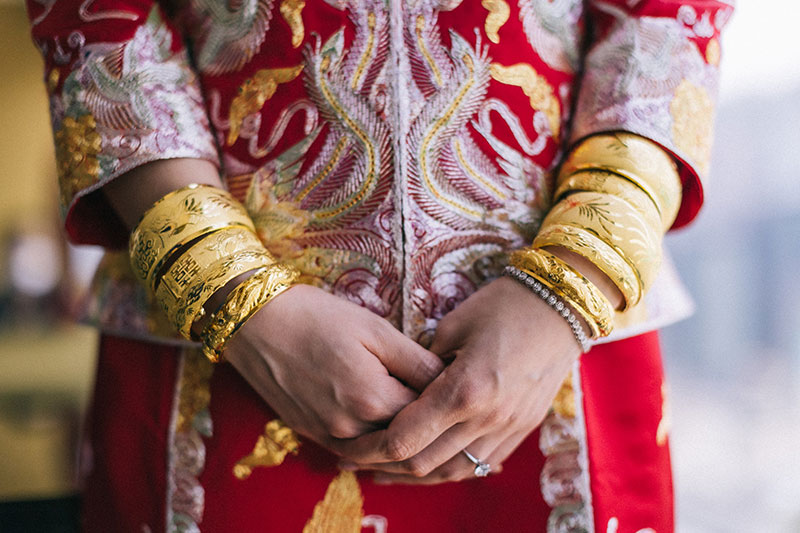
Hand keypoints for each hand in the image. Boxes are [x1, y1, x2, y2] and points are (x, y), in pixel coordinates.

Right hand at [224, 284, 443, 450]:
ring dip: (400, 433)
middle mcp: (352, 428)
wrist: (255, 322)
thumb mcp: (374, 329)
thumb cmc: (316, 316)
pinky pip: (352, 451)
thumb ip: (416, 360)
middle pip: (405, 437)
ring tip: (410, 404)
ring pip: (380, 450)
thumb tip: (450, 379)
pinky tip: (381, 421)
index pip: (427, 413)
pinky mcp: (311, 434)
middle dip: (424, 419)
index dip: (442, 397)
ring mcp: (328, 435)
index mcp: (373, 399)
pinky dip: (371, 442)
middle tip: (434, 393)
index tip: (451, 379)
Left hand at [337, 276, 579, 483]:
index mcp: (464, 389)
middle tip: (357, 458)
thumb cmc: (502, 305)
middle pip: (425, 463)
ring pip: (453, 471)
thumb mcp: (451, 325)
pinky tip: (428, 462)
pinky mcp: (521, 429)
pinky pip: (480, 464)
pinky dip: (449, 468)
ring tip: (385, 468)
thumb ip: (421, 365)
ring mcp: (508, 428)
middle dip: (385, 466)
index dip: (372, 448)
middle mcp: (487, 418)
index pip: (406, 438)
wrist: (561, 307)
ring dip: (415, 474)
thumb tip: (398, 388)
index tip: (348, 445)